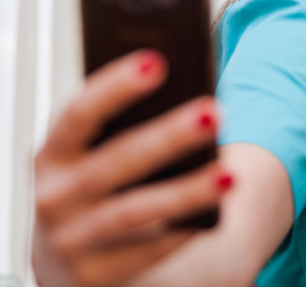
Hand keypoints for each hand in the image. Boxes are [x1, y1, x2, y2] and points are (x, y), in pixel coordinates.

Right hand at [32, 50, 231, 286]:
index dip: (114, 87)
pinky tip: (218, 212)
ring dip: (186, 192)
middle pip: (115, 162)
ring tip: (231, 174)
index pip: (78, 114)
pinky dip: (185, 230)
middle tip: (214, 111)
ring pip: (135, 211)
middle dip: (167, 136)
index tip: (157, 61)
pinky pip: (150, 249)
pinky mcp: (95, 276)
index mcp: (51, 155)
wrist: (71, 258)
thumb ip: (125, 124)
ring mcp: (71, 241)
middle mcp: (53, 198)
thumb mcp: (96, 153)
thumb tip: (188, 90)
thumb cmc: (97, 182)